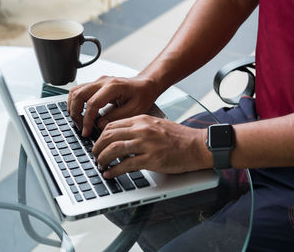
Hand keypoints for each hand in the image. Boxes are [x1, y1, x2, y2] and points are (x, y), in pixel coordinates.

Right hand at [67, 76, 158, 136]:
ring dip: (73, 107)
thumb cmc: (143, 96)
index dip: (87, 119)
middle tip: (81, 128)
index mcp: (113, 87)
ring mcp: (98, 82)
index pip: (92, 103)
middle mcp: (103, 81)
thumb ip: (117, 117)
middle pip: (78, 94)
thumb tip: (99, 125)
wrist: (145, 85)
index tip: (86, 131)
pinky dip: (76, 103)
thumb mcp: (135, 110)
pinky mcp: (96, 85)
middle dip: (75, 113)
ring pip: (75, 91)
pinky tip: (81, 114)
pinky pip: (79, 91)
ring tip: (79, 122)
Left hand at [92, 114, 211, 177]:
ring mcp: (146, 144)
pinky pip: (126, 165)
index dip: (101, 136)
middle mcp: (142, 130)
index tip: (98, 143)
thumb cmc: (179, 137)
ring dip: (103, 158)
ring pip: (114, 149)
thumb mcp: (156, 125)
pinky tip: (110, 173)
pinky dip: (114, 170)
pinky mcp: (151, 159)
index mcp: (142, 120)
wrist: (197, 146)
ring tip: (100, 165)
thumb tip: (121, 137)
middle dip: (98, 147)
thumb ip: (139, 128)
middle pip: (109, 136)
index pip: (112, 125)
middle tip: (95, 155)